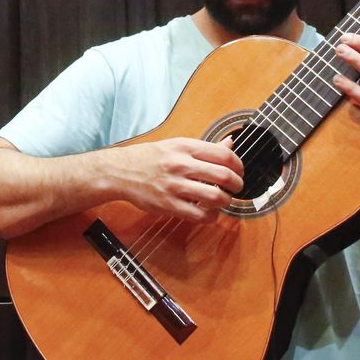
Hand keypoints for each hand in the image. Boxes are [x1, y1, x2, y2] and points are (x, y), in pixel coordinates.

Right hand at [110, 136, 244, 223]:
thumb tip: (230, 142)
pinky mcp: (169, 205)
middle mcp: (181, 165)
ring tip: (223, 200)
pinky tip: (209, 212)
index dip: (238, 165)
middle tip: (236, 187)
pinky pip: (199, 215)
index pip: (223, 154)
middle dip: (237, 184)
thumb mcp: (177, 145)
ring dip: (226, 201)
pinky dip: (211, 216)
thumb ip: (205, 147)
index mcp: (185, 147)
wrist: (121, 171)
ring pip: (215, 197)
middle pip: (223, 175)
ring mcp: (175, 186)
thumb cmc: (150, 158)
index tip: (239, 171)